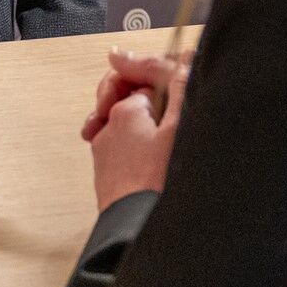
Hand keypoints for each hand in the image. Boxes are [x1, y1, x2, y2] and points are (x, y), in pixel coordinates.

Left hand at [86, 49, 188, 209]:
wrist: (135, 227)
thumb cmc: (157, 182)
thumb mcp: (179, 127)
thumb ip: (180, 87)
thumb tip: (183, 59)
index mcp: (124, 111)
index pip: (147, 83)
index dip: (165, 90)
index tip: (179, 101)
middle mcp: (107, 127)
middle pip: (130, 100)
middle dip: (150, 106)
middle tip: (171, 121)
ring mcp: (103, 151)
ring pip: (127, 126)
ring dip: (144, 130)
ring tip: (164, 145)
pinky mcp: (105, 173)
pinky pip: (120, 148)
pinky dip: (135, 148)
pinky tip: (150, 162)